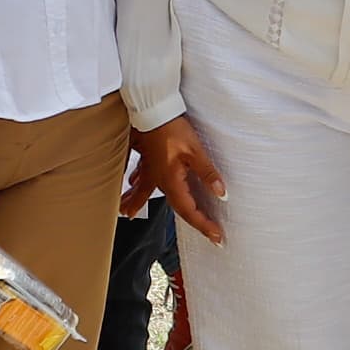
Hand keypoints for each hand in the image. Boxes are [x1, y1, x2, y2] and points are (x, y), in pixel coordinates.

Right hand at [132, 116, 227, 241]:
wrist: (153, 112)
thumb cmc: (172, 130)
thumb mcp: (195, 152)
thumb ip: (207, 174)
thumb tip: (221, 193)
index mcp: (172, 183)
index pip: (190, 211)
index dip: (204, 225)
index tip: (217, 237)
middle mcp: (160, 182)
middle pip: (174, 208)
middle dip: (191, 222)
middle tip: (206, 236)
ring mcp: (153, 172)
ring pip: (150, 195)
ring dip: (140, 204)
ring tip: (128, 212)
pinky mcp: (151, 161)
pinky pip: (144, 180)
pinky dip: (138, 187)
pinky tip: (132, 183)